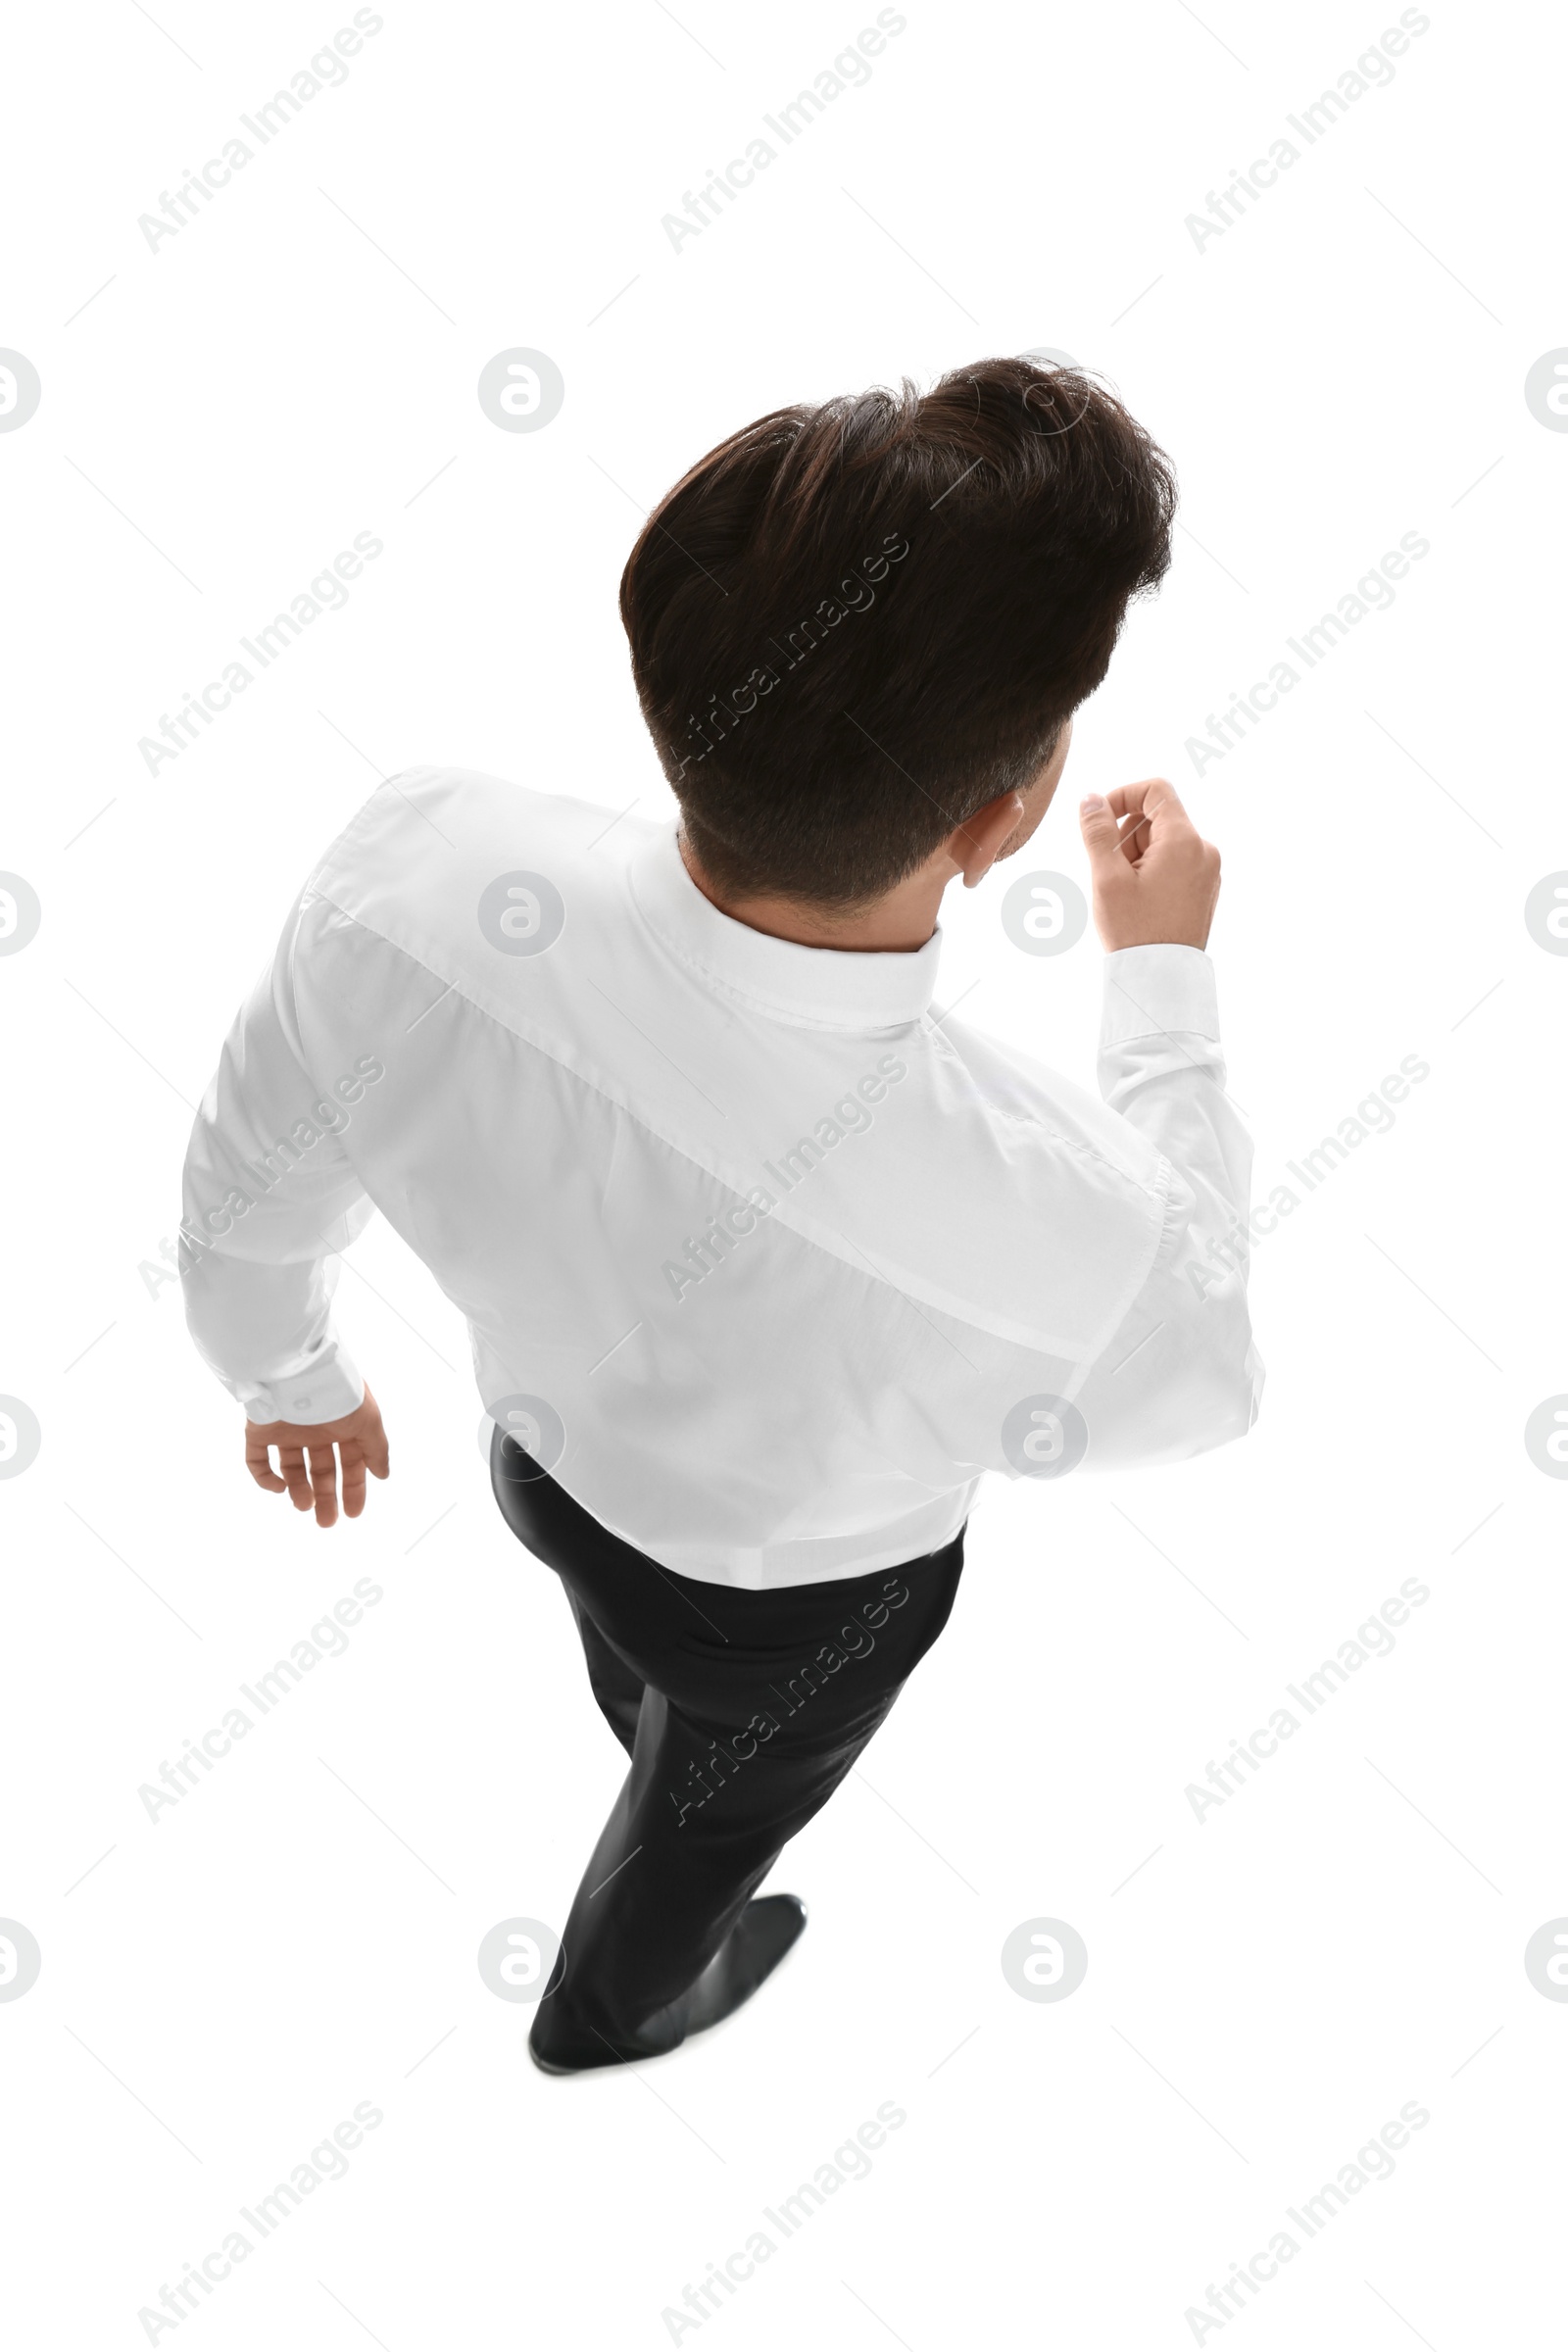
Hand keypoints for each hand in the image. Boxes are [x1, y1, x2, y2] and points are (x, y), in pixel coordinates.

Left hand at [244, 1384, 389, 1527]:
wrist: (298, 1371)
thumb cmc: (339, 1394)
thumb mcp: (369, 1422)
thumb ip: (377, 1449)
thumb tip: (383, 1475)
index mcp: (342, 1425)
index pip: (350, 1462)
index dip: (353, 1488)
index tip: (354, 1513)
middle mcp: (315, 1429)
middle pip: (322, 1470)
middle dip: (327, 1497)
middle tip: (327, 1523)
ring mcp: (286, 1430)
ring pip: (292, 1468)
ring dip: (299, 1491)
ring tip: (304, 1507)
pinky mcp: (260, 1430)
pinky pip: (257, 1460)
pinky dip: (265, 1478)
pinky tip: (279, 1487)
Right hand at [1078, 778, 1220, 951]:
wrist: (1161, 979)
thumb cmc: (1134, 931)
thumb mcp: (1107, 877)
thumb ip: (1097, 831)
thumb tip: (1091, 799)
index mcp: (1184, 840)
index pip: (1155, 790)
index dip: (1122, 795)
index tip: (1099, 819)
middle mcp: (1204, 850)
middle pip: (1157, 817)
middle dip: (1125, 835)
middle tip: (1110, 872)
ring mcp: (1208, 870)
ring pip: (1164, 841)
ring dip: (1136, 855)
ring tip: (1125, 892)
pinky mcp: (1205, 888)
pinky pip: (1174, 862)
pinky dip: (1151, 870)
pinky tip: (1139, 901)